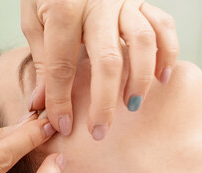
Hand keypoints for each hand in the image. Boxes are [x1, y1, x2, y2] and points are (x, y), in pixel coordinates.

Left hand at [21, 0, 178, 139]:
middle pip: (106, 61)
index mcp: (64, 10)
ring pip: (142, 43)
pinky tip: (162, 77)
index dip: (60, 100)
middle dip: (103, 102)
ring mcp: (124, 2)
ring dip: (139, 80)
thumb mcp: (34, 20)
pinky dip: (168, 52)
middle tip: (100, 131)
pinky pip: (162, 25)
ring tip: (132, 106)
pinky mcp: (141, 0)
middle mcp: (98, 5)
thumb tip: (41, 102)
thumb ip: (41, 59)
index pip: (62, 66)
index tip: (62, 125)